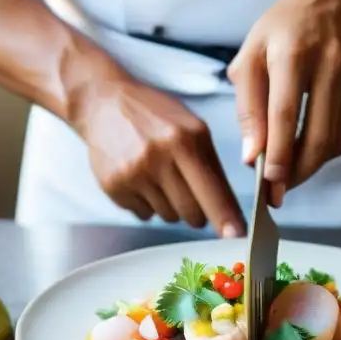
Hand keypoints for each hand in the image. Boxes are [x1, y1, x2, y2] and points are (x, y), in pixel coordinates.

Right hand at [75, 75, 245, 236]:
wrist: (103, 103)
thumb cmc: (154, 115)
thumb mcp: (191, 126)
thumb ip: (211, 163)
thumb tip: (229, 209)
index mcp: (186, 139)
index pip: (213, 189)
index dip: (226, 217)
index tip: (237, 236)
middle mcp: (160, 156)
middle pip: (192, 212)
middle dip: (197, 212)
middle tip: (188, 192)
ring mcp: (135, 173)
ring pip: (169, 216)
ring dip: (170, 205)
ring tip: (157, 175)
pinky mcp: (114, 186)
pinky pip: (144, 214)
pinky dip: (147, 203)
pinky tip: (139, 178)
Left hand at [229, 0, 340, 205]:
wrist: (334, 2)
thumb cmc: (281, 32)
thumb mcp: (250, 56)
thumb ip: (248, 107)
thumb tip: (251, 157)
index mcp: (292, 53)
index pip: (286, 113)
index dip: (279, 153)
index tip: (269, 184)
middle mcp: (329, 66)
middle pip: (318, 137)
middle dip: (297, 173)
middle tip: (277, 194)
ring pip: (334, 141)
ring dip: (309, 164)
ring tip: (286, 170)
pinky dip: (323, 141)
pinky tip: (308, 129)